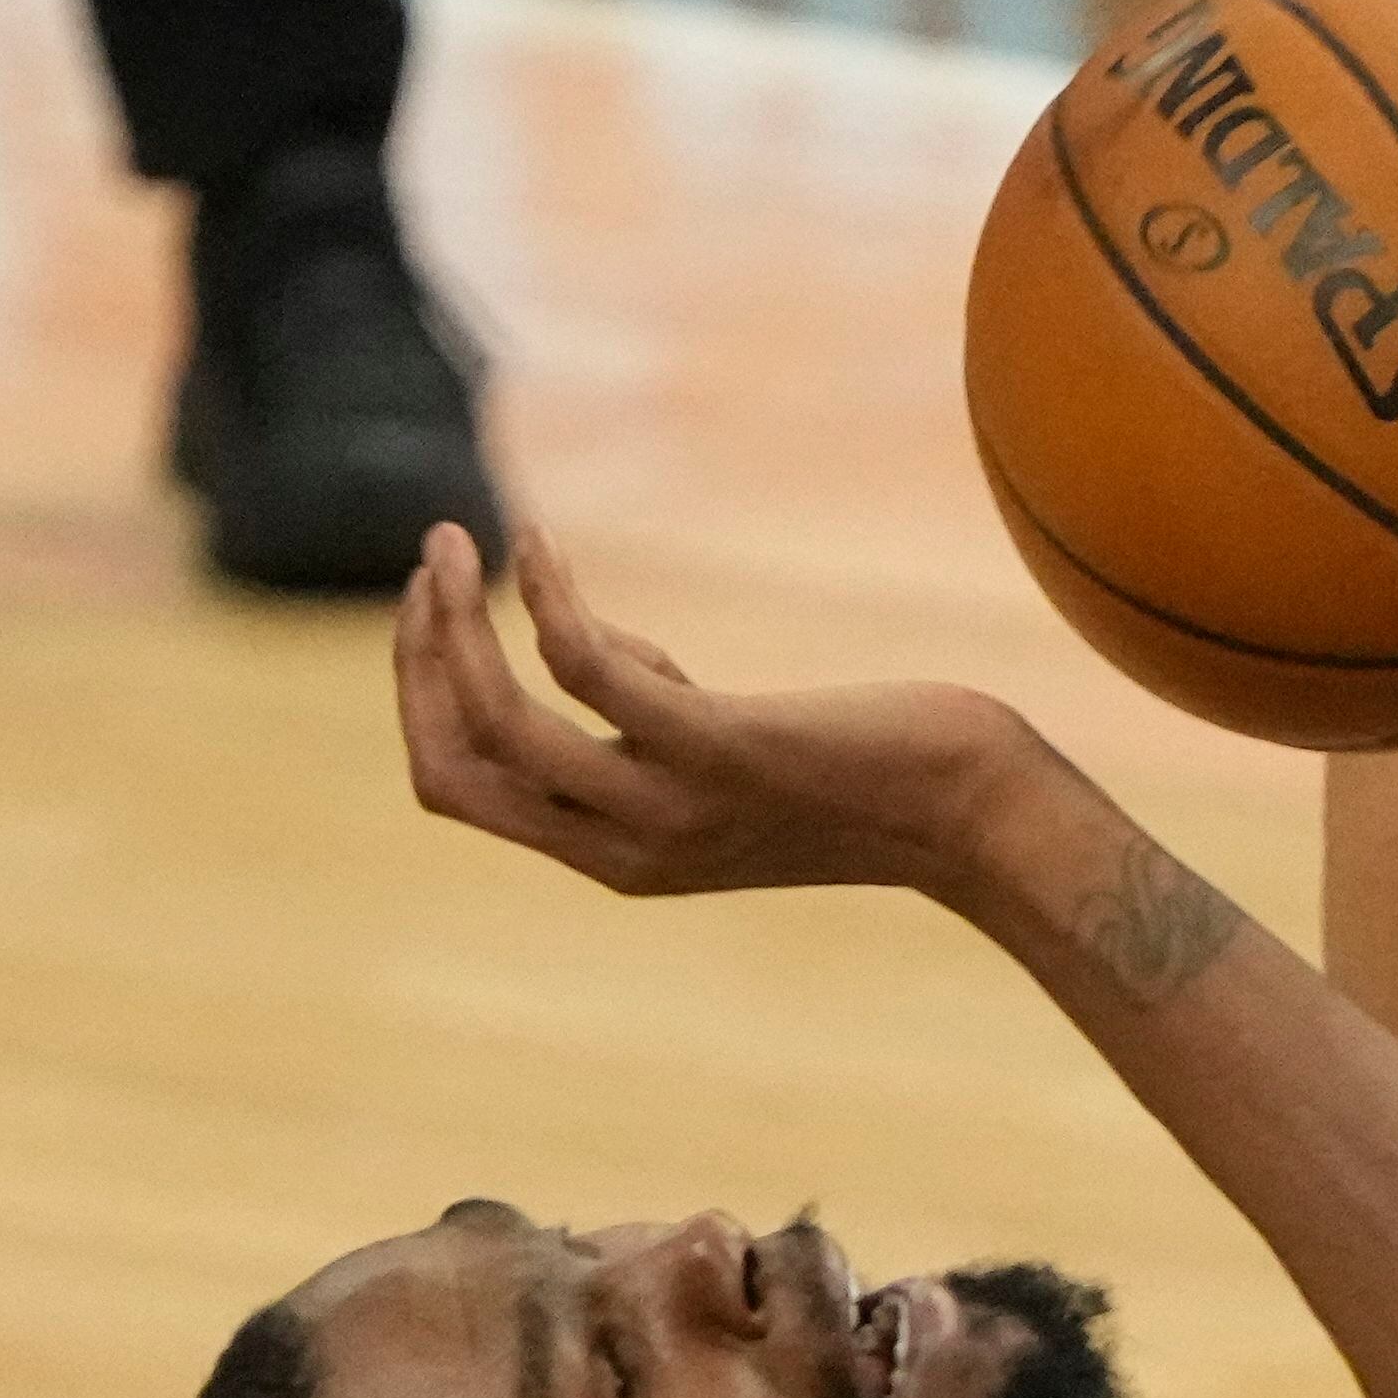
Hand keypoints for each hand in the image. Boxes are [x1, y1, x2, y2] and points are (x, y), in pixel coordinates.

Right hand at [394, 524, 1039, 901]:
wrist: (980, 814)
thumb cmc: (865, 770)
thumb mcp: (729, 753)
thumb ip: (645, 708)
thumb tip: (572, 635)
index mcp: (616, 856)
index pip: (459, 787)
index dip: (419, 697)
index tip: (428, 610)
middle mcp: (626, 848)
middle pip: (452, 763)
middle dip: (418, 658)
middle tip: (428, 564)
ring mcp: (669, 807)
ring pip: (500, 721)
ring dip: (453, 625)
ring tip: (453, 541)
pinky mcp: (720, 751)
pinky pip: (590, 673)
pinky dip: (548, 601)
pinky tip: (538, 547)